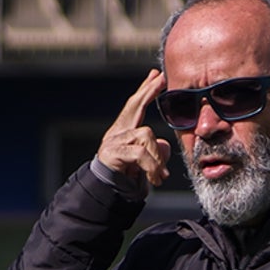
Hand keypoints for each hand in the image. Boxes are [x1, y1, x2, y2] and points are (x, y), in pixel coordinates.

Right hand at [97, 69, 171, 186]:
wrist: (105, 195)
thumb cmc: (126, 180)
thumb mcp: (146, 163)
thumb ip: (156, 151)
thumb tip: (164, 144)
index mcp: (124, 132)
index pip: (135, 106)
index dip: (145, 90)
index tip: (155, 74)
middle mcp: (117, 132)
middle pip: (133, 105)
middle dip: (148, 91)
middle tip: (161, 78)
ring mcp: (113, 141)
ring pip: (146, 135)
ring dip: (158, 158)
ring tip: (162, 176)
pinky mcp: (112, 152)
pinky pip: (139, 153)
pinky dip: (152, 166)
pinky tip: (156, 177)